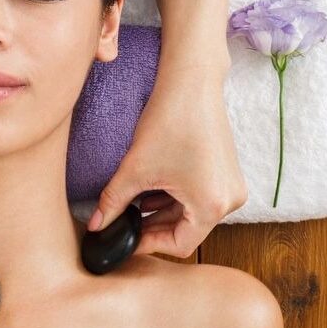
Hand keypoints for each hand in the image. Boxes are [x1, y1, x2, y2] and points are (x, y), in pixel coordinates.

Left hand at [86, 67, 247, 258]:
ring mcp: (231, 186)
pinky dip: (174, 197)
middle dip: (152, 227)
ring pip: (190, 213)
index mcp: (212, 206)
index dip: (148, 244)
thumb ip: (113, 203)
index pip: (179, 245)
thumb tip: (95, 226)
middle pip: (186, 230)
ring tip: (131, 205)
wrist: (191, 82)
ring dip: (161, 212)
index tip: (124, 240)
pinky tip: (148, 190)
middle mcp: (229, 201)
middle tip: (122, 223)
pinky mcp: (226, 173)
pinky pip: (198, 197)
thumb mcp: (135, 168)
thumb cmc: (169, 121)